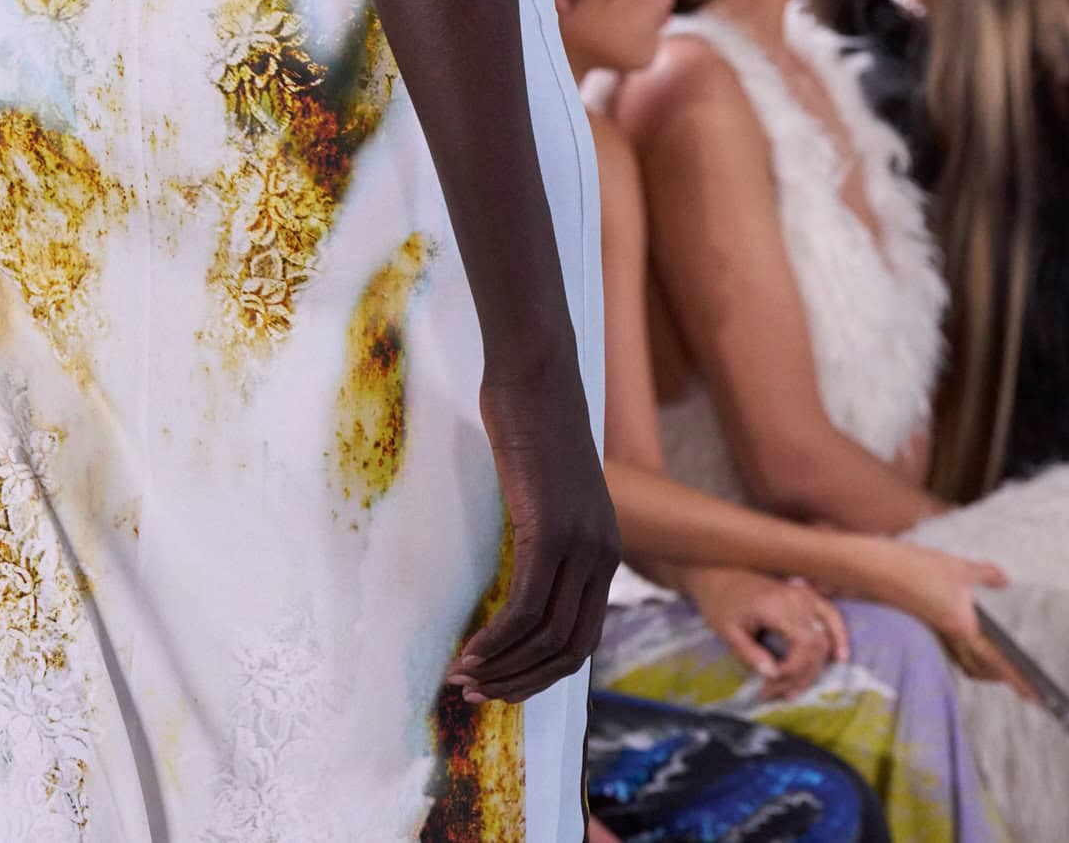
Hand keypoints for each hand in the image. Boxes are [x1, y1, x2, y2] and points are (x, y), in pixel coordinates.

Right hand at [452, 358, 619, 705]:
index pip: (581, 639)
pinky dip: (496, 639)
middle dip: (521, 683)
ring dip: (502, 667)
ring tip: (462, 678)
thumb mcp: (547, 492)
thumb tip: (522, 570)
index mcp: (605, 552)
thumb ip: (546, 532)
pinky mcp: (551, 531)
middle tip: (476, 693)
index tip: (498, 683)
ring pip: (546, 637)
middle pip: (569, 651)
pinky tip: (470, 650)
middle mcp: (602, 556)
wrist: (536, 375)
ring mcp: (580, 545)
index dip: (540, 673)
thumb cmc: (533, 425)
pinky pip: (525, 607)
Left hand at [680, 567, 843, 700]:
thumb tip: (773, 676)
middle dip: (801, 676)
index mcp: (778, 605)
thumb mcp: (727, 630)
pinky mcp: (805, 594)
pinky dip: (838, 636)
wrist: (718, 572)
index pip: (804, 645)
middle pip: (817, 645)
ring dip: (816, 667)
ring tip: (797, 689)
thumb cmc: (720, 601)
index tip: (772, 683)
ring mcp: (804, 594)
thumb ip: (749, 654)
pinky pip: (831, 615)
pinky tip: (840, 657)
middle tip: (779, 694)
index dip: (794, 670)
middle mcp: (798, 598)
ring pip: (825, 636)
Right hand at [875, 546, 1033, 697]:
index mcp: (964, 626)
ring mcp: (938, 633)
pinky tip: (969, 638)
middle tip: (1020, 680)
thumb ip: (985, 574)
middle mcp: (952, 636)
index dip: (1016, 679)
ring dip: (982, 666)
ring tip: (998, 663)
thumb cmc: (920, 568)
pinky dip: (966, 651)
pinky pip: (952, 648)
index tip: (1033, 696)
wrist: (879, 569)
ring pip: (965, 660)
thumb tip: (1006, 580)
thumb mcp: (958, 567)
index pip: (997, 660)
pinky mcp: (927, 625)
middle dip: (999, 676)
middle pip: (980, 668)